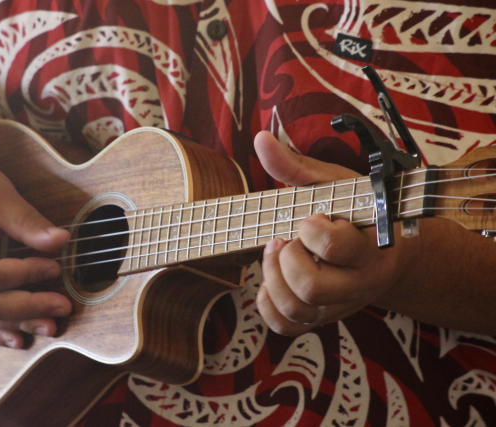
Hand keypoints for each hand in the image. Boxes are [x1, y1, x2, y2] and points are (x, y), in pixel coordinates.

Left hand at [253, 131, 405, 334]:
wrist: (387, 252)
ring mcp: (339, 305)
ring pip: (297, 310)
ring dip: (273, 279)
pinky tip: (272, 278)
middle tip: (287, 238)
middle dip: (287, 258)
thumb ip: (297, 167)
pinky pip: (286, 326)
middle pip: (311, 287)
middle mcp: (357, 283)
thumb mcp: (335, 185)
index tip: (310, 217)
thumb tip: (260, 139)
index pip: (336, 247)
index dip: (312, 230)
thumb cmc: (357, 212)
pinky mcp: (321, 318)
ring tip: (276, 253)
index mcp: (369, 246)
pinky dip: (267, 304)